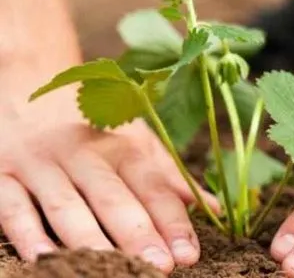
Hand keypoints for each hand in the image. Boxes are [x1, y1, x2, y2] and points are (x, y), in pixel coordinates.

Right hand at [0, 100, 218, 273]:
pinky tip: (44, 259)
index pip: (152, 186)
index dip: (172, 221)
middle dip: (137, 233)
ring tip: (113, 270)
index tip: (189, 255)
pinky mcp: (3, 173)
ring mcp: (42, 163)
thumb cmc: (92, 130)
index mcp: (121, 146)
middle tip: (160, 267)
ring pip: (66, 204)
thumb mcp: (135, 142)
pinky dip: (27, 232)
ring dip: (90, 238)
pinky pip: (13, 206)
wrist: (30, 92)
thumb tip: (214, 208)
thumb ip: (169, 176)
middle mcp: (83, 153)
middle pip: (113, 196)